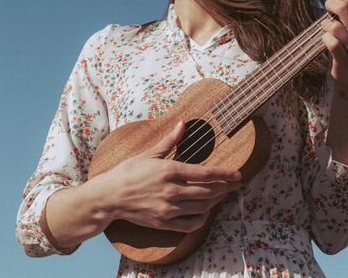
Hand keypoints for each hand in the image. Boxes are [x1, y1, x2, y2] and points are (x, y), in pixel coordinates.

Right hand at [106, 121, 241, 232]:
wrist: (109, 196)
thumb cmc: (128, 172)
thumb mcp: (149, 153)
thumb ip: (170, 140)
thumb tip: (182, 123)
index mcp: (170, 170)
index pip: (205, 173)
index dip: (225, 174)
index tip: (238, 174)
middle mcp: (172, 190)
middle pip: (207, 191)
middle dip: (225, 187)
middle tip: (235, 184)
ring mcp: (168, 208)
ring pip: (201, 207)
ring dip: (216, 201)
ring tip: (223, 194)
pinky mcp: (163, 223)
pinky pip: (189, 224)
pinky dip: (201, 219)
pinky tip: (206, 212)